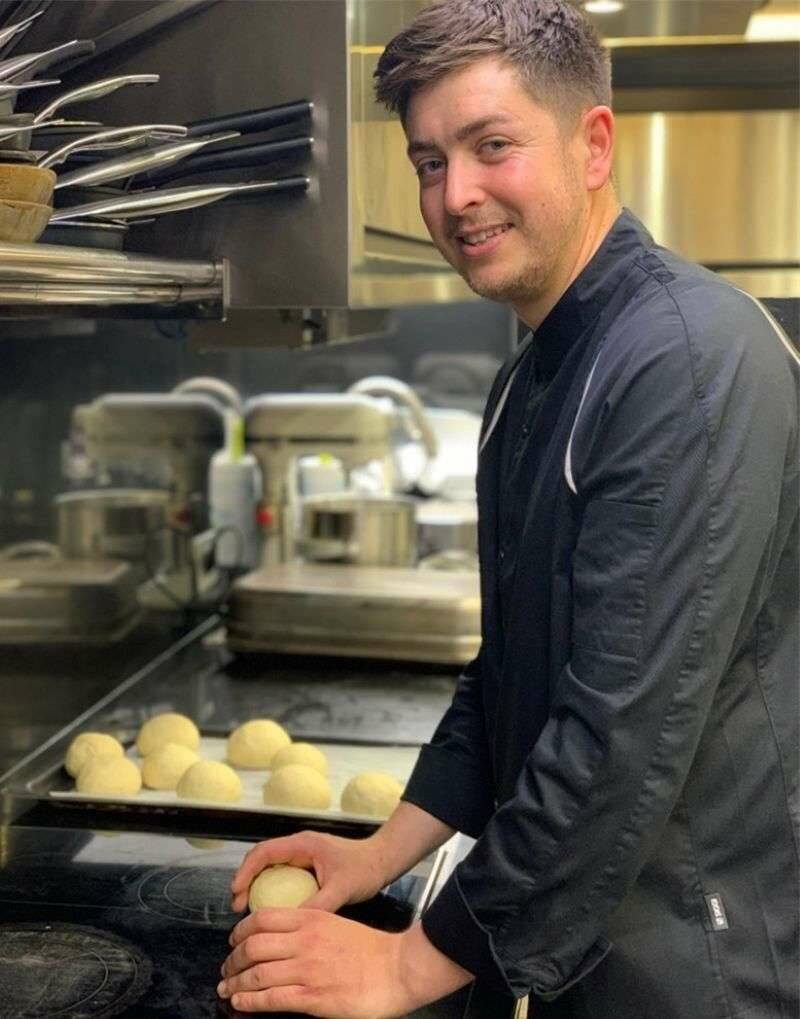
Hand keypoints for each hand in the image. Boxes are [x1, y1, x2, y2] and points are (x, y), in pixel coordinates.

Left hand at [218, 910, 472, 1015]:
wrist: (397, 968)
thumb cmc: (371, 949)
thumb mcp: (336, 925)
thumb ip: (309, 928)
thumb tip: (283, 939)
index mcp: (311, 918)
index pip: (262, 918)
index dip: (240, 930)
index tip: (234, 939)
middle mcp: (304, 941)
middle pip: (253, 945)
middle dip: (233, 959)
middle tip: (227, 968)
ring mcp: (307, 969)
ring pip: (256, 973)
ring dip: (235, 983)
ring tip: (228, 988)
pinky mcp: (312, 997)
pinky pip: (270, 998)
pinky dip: (249, 1001)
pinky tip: (240, 1003)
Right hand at [231, 830, 387, 913]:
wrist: (382, 861)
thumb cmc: (364, 869)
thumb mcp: (341, 889)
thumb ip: (318, 905)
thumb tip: (292, 925)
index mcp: (303, 845)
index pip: (264, 852)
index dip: (246, 871)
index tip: (236, 892)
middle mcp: (299, 846)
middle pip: (262, 858)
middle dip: (246, 879)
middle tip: (238, 906)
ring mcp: (303, 855)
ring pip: (270, 866)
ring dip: (256, 885)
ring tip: (247, 909)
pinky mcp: (307, 865)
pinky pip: (281, 874)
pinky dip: (271, 889)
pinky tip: (270, 909)